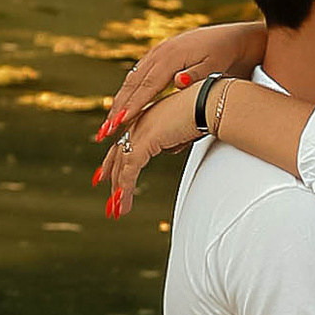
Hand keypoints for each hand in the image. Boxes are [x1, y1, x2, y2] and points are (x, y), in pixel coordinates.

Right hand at [97, 18, 262, 148]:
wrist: (236, 38)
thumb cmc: (228, 55)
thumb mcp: (216, 66)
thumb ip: (197, 75)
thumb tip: (177, 82)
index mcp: (171, 56)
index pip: (146, 86)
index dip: (131, 106)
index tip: (119, 125)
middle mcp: (160, 52)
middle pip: (132, 84)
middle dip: (117, 109)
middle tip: (104, 133)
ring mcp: (158, 52)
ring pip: (132, 79)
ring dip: (119, 101)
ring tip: (109, 125)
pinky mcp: (161, 54)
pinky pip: (139, 74)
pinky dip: (129, 91)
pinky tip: (124, 105)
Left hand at [97, 82, 203, 218]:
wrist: (210, 104)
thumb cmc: (205, 110)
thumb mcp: (184, 128)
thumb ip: (174, 138)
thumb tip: (170, 148)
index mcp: (146, 117)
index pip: (124, 142)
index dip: (112, 161)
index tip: (104, 176)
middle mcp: (139, 122)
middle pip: (118, 155)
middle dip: (112, 180)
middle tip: (111, 201)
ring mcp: (140, 130)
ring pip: (122, 165)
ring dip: (119, 190)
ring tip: (118, 210)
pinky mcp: (144, 140)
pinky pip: (130, 169)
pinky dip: (125, 187)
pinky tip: (123, 201)